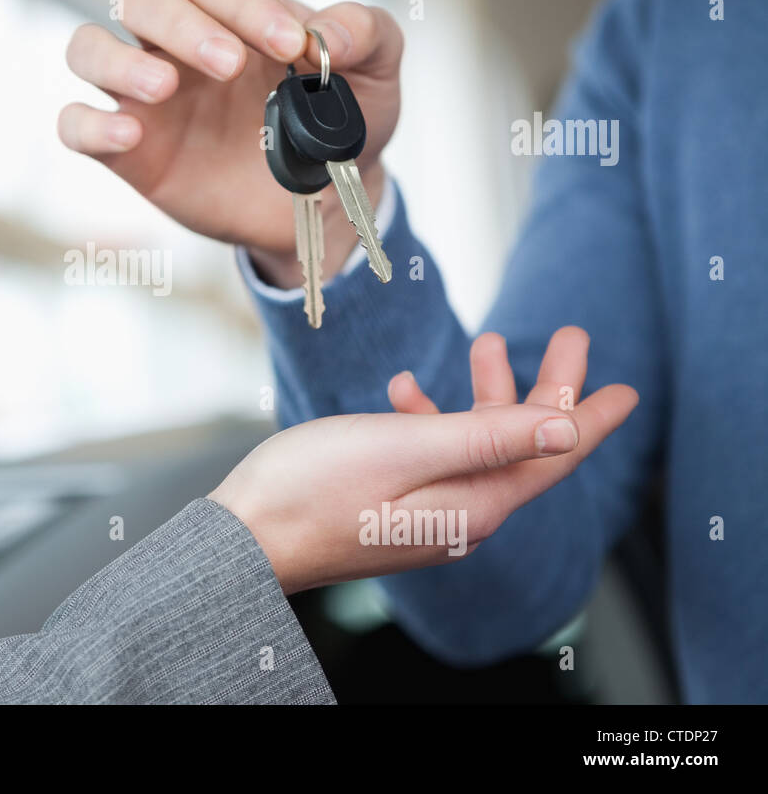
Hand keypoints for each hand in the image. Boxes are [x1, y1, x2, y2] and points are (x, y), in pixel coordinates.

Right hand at [58, 0, 403, 287]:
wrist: (325, 207)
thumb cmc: (343, 127)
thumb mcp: (376, 78)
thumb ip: (367, 35)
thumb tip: (326, 33)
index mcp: (233, 15)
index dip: (246, 5)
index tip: (291, 47)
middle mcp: (178, 45)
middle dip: (181, 24)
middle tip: (231, 67)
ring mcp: (145, 97)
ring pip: (87, 47)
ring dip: (117, 61)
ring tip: (164, 88)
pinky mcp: (127, 151)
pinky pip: (74, 124)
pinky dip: (89, 123)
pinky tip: (129, 134)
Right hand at [208, 326, 637, 593]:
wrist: (243, 536)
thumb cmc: (313, 488)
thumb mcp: (407, 449)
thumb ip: (489, 437)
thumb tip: (568, 430)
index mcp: (474, 503)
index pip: (553, 455)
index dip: (592, 416)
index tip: (628, 387)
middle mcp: (459, 515)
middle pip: (522, 445)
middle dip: (546, 388)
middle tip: (571, 336)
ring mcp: (425, 513)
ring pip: (479, 445)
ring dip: (487, 394)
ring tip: (488, 342)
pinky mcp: (394, 507)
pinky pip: (435, 457)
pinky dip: (432, 418)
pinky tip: (404, 391)